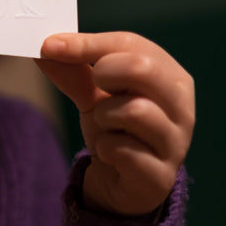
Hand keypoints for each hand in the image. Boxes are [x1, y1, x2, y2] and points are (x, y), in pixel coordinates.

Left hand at [36, 32, 194, 216]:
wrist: (120, 182)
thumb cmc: (115, 128)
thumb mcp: (93, 93)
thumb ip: (72, 69)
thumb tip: (44, 45)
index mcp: (170, 75)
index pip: (132, 44)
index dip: (89, 43)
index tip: (50, 45)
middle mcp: (182, 106)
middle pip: (142, 68)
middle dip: (105, 72)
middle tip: (94, 84)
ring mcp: (176, 142)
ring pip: (135, 110)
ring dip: (105, 114)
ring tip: (105, 124)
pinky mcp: (161, 176)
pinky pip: (125, 150)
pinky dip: (106, 148)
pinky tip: (109, 153)